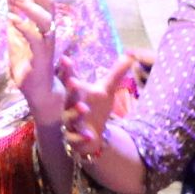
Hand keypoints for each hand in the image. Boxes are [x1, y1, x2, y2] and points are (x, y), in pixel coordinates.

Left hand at [4, 0, 64, 123]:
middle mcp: (49, 32)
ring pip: (45, 18)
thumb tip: (8, 2)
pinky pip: (35, 38)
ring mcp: (47, 44)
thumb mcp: (16, 42)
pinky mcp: (42, 58)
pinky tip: (10, 17)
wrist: (40, 96)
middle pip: (48, 2)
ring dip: (29, 3)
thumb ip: (14, 23)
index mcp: (44, 27)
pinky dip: (23, 26)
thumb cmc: (29, 70)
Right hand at [55, 52, 143, 193]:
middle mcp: (69, 106)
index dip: (67, 70)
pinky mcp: (73, 137)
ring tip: (83, 108)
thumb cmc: (96, 108)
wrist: (91, 136)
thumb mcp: (107, 90)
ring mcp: (70, 122)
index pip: (70, 78)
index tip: (65, 58)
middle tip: (74, 81)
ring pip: (69, 117)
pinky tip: (90, 136)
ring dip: (75, 112)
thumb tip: (129, 55)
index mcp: (76, 93)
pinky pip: (73, 137)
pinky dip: (80, 137)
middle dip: (71, 90)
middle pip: (69, 97)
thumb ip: (116, 74)